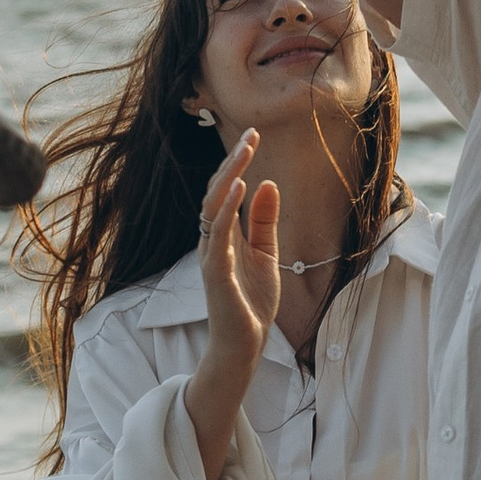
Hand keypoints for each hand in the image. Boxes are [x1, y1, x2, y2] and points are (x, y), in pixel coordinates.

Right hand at [185, 132, 279, 479]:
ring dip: (229, 175)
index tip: (253, 135)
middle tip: (251, 133)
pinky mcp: (216, 272)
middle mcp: (213, 240)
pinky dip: (227, 208)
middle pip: (217, 191)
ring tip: (245, 150)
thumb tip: (268, 183)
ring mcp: (212, 255)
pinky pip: (218, 234)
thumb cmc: (251, 303)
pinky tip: (240, 187)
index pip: (227, 189)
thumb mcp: (266, 255)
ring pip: (214, 206)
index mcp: (225, 234)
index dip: (238, 162)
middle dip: (233, 161)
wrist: (243, 346)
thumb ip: (265, 222)